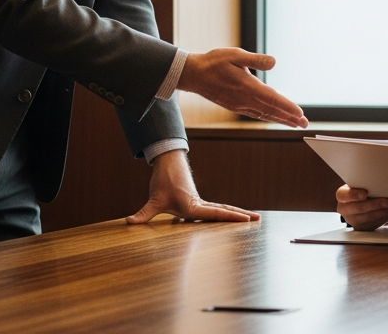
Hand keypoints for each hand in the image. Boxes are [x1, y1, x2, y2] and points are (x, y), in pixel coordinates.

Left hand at [126, 150, 259, 223]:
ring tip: (252, 218)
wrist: (168, 164)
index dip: (231, 217)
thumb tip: (128, 223)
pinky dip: (227, 213)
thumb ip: (143, 214)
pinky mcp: (199, 202)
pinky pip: (216, 209)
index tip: (246, 219)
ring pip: (223, 209)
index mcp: (193, 206)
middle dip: (241, 216)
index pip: (216, 213)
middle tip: (258, 219)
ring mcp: (201, 203)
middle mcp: (200, 205)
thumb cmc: (163, 182)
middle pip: (225, 211)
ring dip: (237, 213)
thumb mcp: (154, 200)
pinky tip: (233, 217)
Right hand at [176, 48, 307, 127]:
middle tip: (305, 124)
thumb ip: (255, 59)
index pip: (272, 98)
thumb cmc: (214, 62)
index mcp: (247, 86)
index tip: (300, 114)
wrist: (194, 75)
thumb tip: (273, 62)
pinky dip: (268, 117)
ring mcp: (239, 104)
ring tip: (295, 124)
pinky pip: (256, 114)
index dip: (287, 107)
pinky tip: (275, 118)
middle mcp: (244, 99)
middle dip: (289, 118)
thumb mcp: (236, 55)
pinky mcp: (236, 106)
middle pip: (271, 111)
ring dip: (281, 119)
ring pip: (264, 114)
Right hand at [335, 184, 387, 230]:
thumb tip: (382, 181)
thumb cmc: (360, 188)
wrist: (358, 201)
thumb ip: (365, 183)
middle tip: (387, 202)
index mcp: (342, 195)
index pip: (344, 195)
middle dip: (375, 205)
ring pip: (369, 218)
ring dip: (385, 212)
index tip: (364, 194)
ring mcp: (353, 220)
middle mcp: (345, 209)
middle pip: (359, 208)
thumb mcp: (358, 183)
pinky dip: (387, 217)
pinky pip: (375, 223)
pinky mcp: (362, 228)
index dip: (354, 195)